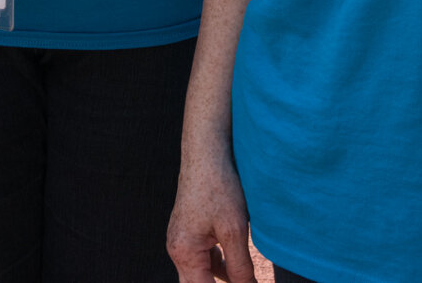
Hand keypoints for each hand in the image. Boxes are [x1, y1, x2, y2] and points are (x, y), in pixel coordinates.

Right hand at [165, 142, 253, 282]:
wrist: (207, 153)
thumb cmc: (218, 187)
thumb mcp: (235, 231)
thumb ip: (240, 267)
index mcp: (184, 253)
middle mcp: (177, 249)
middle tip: (242, 281)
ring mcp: (181, 240)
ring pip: (202, 273)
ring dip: (222, 278)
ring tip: (244, 274)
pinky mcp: (189, 232)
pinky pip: (203, 258)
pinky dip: (219, 263)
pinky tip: (237, 259)